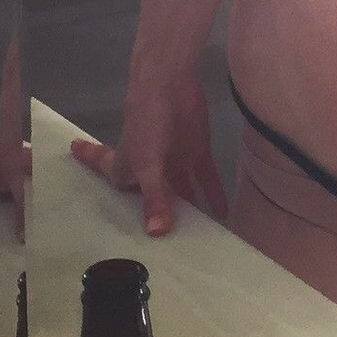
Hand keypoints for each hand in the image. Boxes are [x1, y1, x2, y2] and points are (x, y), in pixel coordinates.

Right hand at [70, 68, 228, 235]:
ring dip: (190, 214)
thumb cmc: (147, 122)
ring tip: (199, 242)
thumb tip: (157, 233)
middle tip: (169, 254)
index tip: (114, 233)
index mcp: (127, 171)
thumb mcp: (146, 164)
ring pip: (183, 195)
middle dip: (160, 221)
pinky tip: (223, 216)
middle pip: (154, 201)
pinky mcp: (196, 153)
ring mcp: (175, 162)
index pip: (117, 195)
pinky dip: (214, 195)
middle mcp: (150, 171)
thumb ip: (154, 198)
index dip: (114, 210)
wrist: (170, 82)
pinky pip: (206, 180)